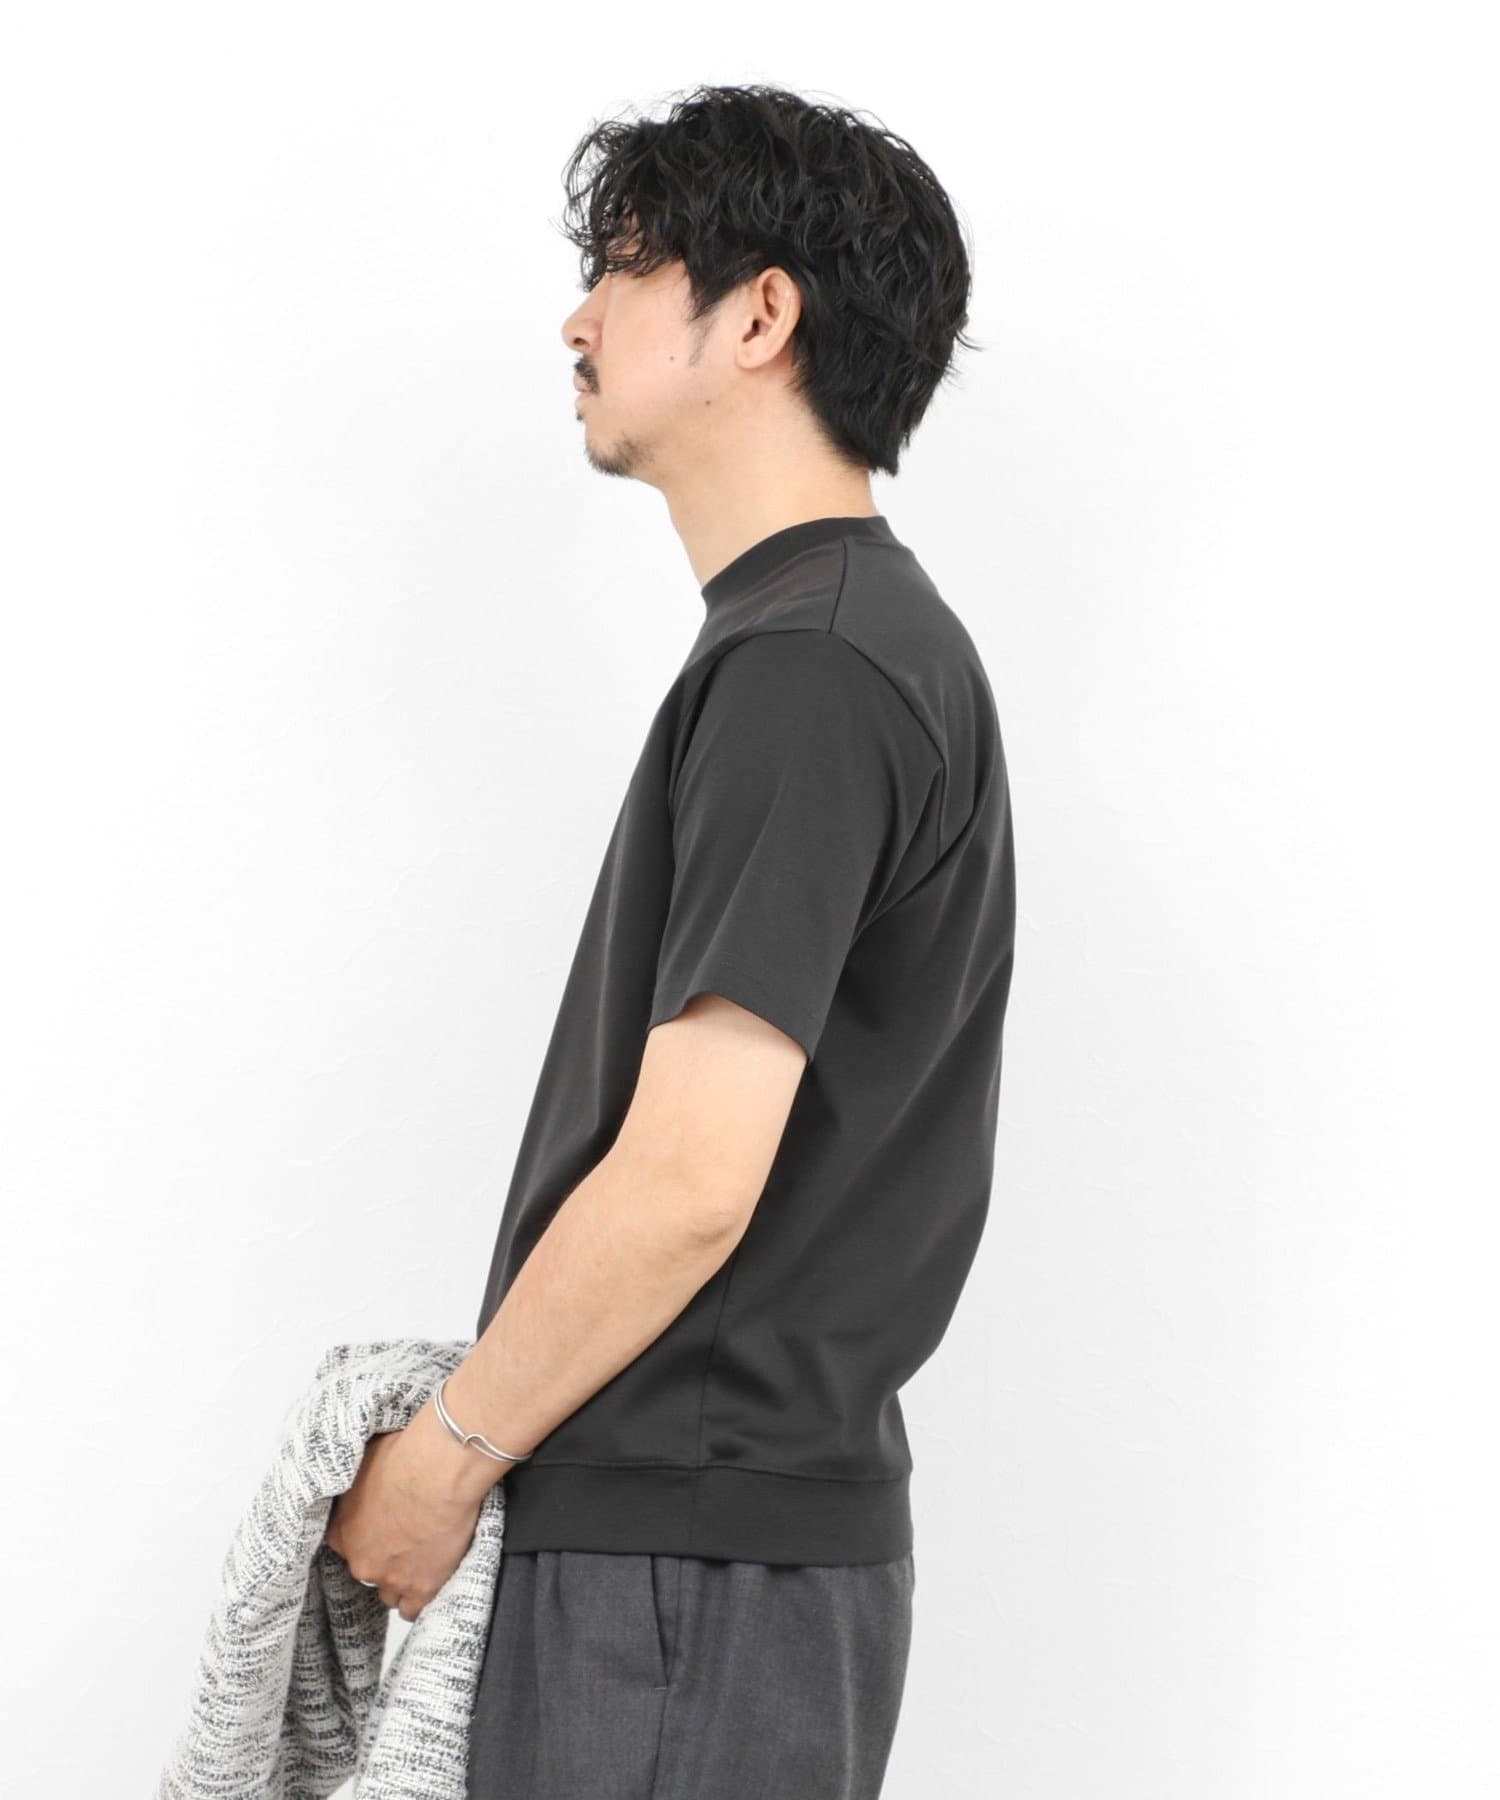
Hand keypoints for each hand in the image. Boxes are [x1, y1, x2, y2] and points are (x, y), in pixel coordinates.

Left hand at [324, 1395, 497, 1621]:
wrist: (438, 1472)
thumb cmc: (407, 1457)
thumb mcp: (367, 1458)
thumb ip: (359, 1479)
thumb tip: (364, 1474)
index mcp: (342, 1531)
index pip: (347, 1545)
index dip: (367, 1536)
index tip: (382, 1527)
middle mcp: (360, 1560)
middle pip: (368, 1569)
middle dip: (385, 1557)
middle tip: (407, 1536)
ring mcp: (389, 1579)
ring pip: (389, 1593)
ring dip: (402, 1578)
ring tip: (422, 1557)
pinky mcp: (421, 1588)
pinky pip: (413, 1608)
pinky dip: (421, 1596)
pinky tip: (430, 1580)